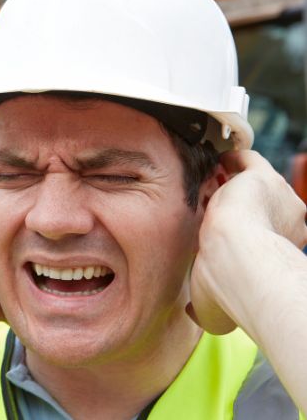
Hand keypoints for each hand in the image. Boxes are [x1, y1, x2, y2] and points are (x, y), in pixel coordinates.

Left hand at [187, 150, 306, 333]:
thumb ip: (201, 310)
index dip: (240, 235)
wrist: (239, 259)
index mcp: (279, 250)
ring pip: (253, 185)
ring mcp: (278, 198)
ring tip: (209, 183)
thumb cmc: (231, 291)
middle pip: (260, 209)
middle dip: (236, 208)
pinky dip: (234, 159)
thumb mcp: (214, 310)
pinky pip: (249, 160)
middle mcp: (287, 222)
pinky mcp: (261, 178)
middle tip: (208, 208)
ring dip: (232, 183)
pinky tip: (217, 163)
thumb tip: (189, 316)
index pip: (262, 237)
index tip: (218, 236)